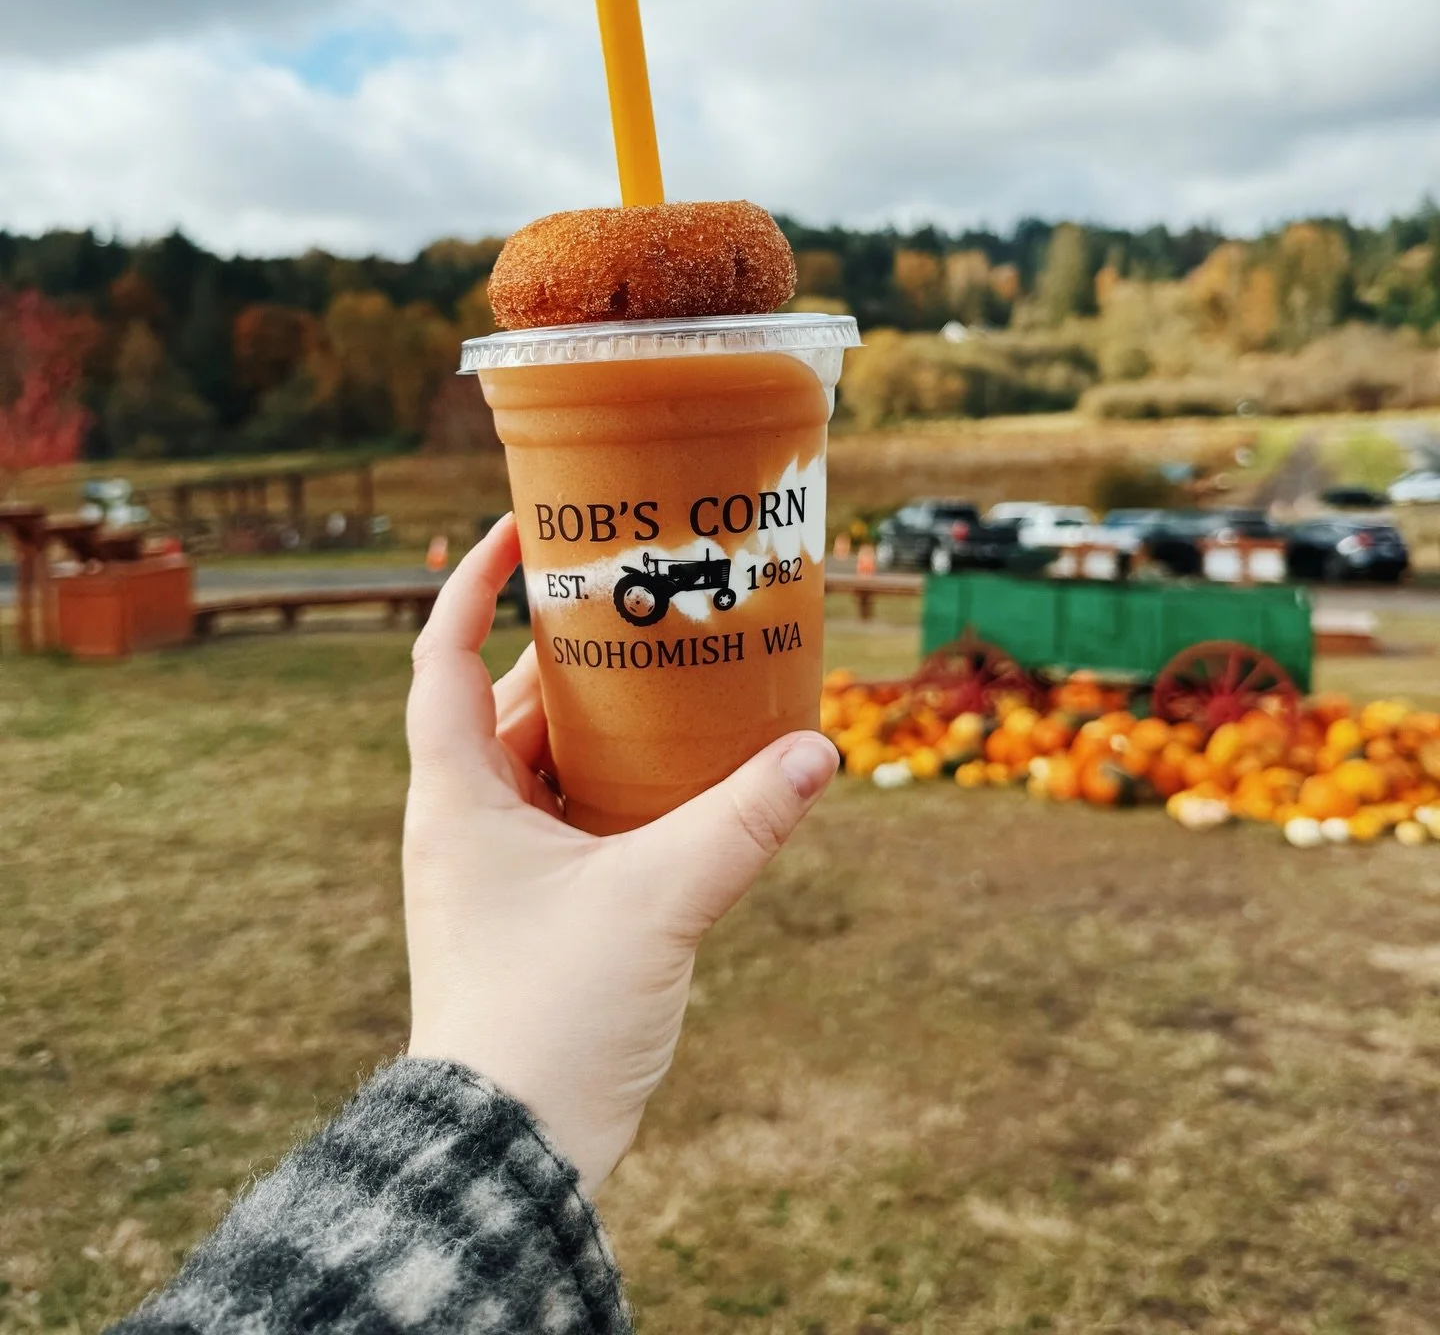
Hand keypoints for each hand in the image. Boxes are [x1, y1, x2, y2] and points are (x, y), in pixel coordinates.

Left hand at [402, 515, 838, 1191]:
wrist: (507, 1154)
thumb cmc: (548, 1017)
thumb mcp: (656, 902)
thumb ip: (740, 823)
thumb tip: (817, 752)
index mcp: (457, 796)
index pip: (444, 656)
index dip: (471, 585)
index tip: (520, 533)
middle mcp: (465, 821)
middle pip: (513, 703)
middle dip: (575, 651)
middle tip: (646, 601)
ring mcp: (497, 871)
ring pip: (549, 764)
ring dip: (606, 723)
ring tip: (681, 679)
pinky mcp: (535, 913)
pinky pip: (574, 819)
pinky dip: (620, 787)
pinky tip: (689, 780)